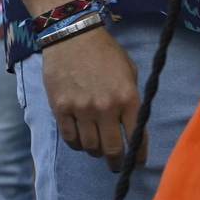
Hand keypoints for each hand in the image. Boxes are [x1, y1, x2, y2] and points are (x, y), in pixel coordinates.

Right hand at [40, 27, 145, 172]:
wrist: (72, 35)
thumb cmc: (104, 52)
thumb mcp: (129, 72)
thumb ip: (131, 98)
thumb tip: (131, 122)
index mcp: (128, 99)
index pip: (137, 138)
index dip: (138, 156)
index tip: (137, 163)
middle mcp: (106, 108)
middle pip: (112, 149)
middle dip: (116, 162)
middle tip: (115, 165)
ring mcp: (81, 109)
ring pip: (90, 146)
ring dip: (94, 152)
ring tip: (96, 150)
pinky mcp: (60, 107)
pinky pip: (69, 136)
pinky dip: (76, 144)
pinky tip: (79, 142)